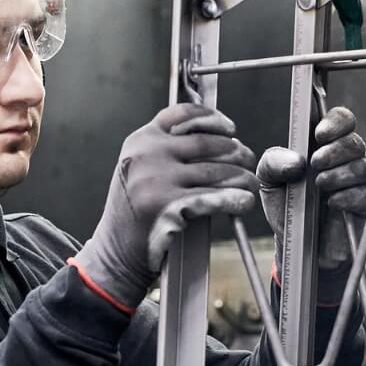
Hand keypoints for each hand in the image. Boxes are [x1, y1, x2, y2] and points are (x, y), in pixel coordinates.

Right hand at [73, 104, 258, 305]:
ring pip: (215, 171)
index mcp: (141, 140)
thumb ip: (166, 148)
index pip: (182, 115)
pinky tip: (244, 201)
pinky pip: (212, 198)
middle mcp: (148, 155)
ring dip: (240, 177)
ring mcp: (157, 181)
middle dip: (235, 151)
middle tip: (248, 159)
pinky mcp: (169, 207)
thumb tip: (216, 137)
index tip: (230, 129)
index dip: (212, 119)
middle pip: (206, 143)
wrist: (115, 250)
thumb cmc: (134, 209)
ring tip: (250, 182)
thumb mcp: (139, 167)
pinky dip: (233, 199)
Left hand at [257, 106, 365, 270]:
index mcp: (327, 145)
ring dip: (338, 176)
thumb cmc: (287, 207)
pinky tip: (333, 204)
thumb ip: (273, 162)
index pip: (343, 120)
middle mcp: (349, 158)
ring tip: (320, 187)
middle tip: (315, 165)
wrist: (298, 246)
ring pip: (362, 167)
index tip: (319, 135)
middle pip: (354, 142)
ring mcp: (364, 180)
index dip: (335, 123)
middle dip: (333, 152)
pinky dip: (348, 197)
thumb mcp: (268, 181)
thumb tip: (297, 160)